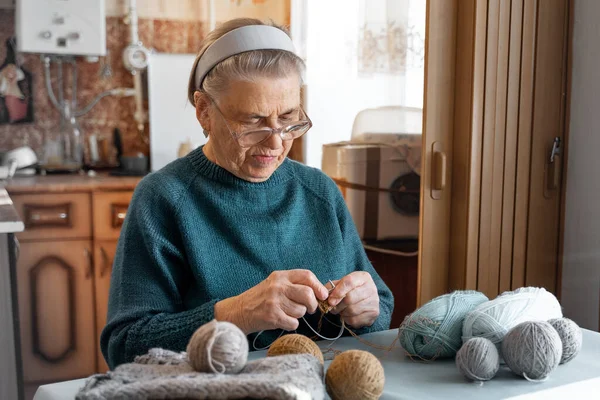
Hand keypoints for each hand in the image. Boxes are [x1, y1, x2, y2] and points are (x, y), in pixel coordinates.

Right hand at [214, 270, 328, 333]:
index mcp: (280, 276)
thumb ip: (293, 285)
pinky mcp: (272, 316)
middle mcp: (278, 287)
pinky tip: (282, 320)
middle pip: (308, 294)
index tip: (323, 295)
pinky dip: (291, 324)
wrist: (239, 311)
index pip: (306, 275)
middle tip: (309, 308)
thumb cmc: (261, 298)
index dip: (318, 286)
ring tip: (287, 313)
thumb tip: (320, 293)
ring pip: (301, 311)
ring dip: (298, 315)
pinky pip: (294, 323)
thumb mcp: (275, 284)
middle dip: (312, 304)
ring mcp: (275, 301)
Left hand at [327, 271, 379, 328]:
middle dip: (338, 304)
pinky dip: (347, 319)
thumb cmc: (350, 290)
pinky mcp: (374, 314)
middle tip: (332, 307)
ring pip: (352, 310)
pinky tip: (347, 315)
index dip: (338, 291)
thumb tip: (325, 296)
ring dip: (342, 312)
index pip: (349, 282)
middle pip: (350, 298)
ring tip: (340, 310)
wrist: (365, 299)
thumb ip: (332, 287)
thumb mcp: (341, 284)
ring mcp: (374, 302)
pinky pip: (355, 320)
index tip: (330, 299)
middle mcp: (372, 288)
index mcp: (363, 277)